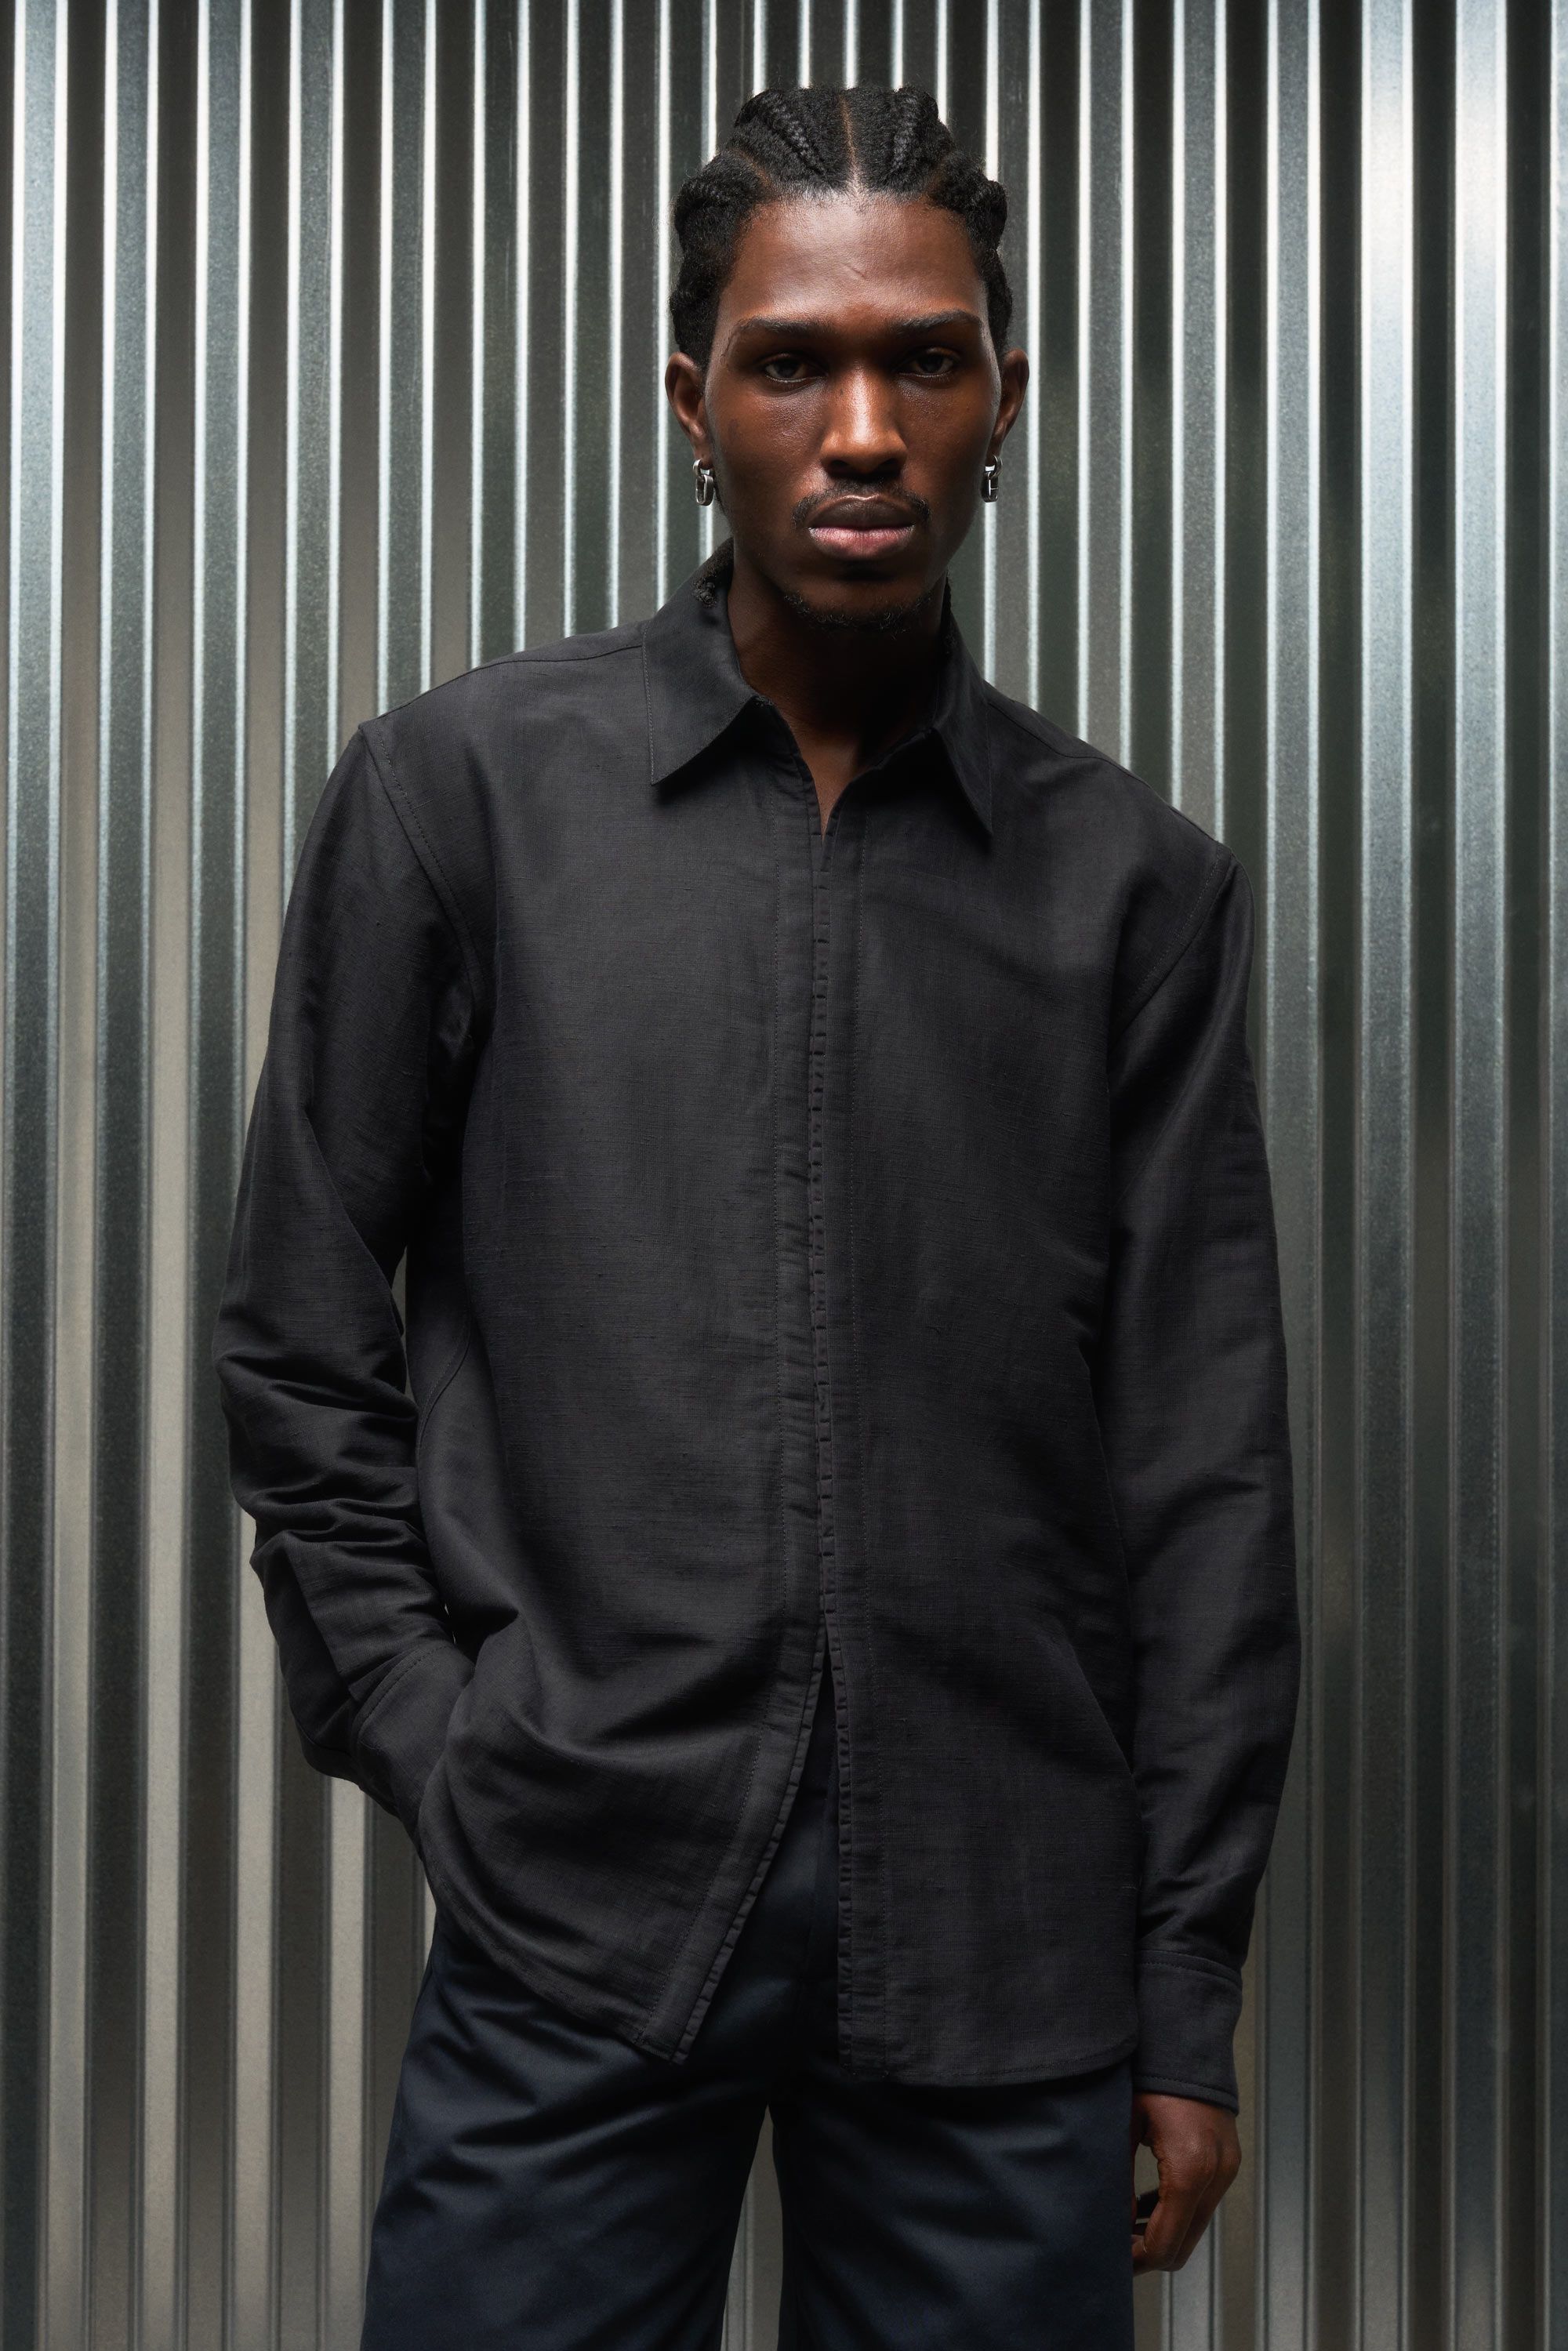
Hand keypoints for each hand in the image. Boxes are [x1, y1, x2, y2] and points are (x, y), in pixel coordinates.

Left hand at [1129, 2090, 1239, 2272]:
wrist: (1187, 2043)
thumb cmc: (1152, 2076)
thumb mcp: (1124, 2127)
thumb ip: (1117, 2180)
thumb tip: (1111, 2223)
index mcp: (1189, 2169)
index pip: (1166, 2242)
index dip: (1138, 2259)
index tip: (1114, 2259)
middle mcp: (1216, 2174)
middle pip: (1184, 2245)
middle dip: (1150, 2253)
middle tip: (1119, 2249)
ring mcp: (1226, 2169)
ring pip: (1195, 2227)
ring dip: (1164, 2233)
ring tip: (1128, 2226)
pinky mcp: (1228, 2162)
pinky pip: (1203, 2203)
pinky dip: (1178, 2213)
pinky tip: (1148, 2204)